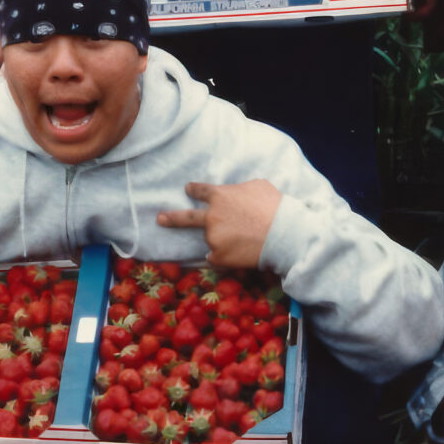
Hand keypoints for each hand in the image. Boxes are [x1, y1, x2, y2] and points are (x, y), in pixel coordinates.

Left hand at [157, 180, 282, 268]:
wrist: (284, 234)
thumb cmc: (275, 206)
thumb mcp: (258, 186)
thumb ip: (241, 189)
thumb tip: (238, 193)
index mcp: (219, 196)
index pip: (200, 191)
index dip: (194, 190)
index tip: (188, 190)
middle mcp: (211, 216)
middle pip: (185, 218)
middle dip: (170, 218)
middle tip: (160, 218)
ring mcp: (212, 237)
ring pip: (212, 240)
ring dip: (222, 240)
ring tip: (243, 240)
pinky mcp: (218, 256)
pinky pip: (217, 257)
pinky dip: (224, 256)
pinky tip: (240, 253)